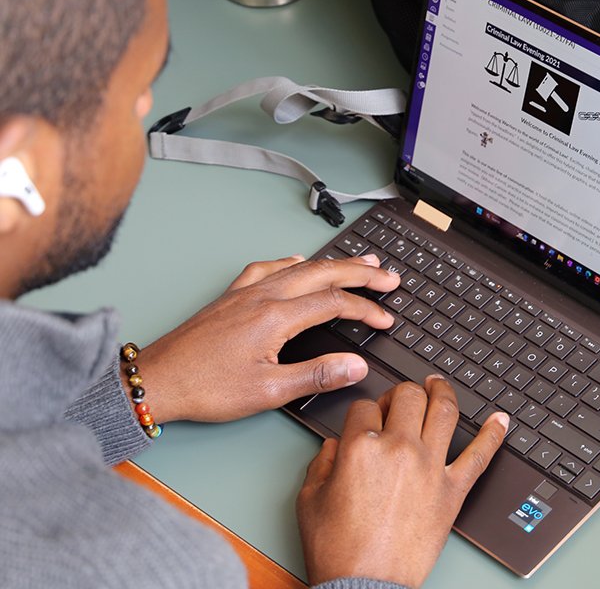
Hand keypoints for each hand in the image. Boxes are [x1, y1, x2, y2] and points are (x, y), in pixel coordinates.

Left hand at [135, 254, 400, 423]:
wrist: (156, 381)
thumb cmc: (205, 388)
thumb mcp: (267, 392)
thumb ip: (316, 375)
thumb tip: (356, 366)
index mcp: (275, 317)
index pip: (334, 302)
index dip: (365, 308)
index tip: (385, 318)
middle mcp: (262, 296)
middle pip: (323, 273)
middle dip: (360, 272)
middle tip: (388, 275)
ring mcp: (245, 293)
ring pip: (299, 267)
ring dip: (333, 262)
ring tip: (359, 261)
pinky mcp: (230, 298)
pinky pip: (268, 268)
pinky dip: (292, 263)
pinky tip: (297, 262)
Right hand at [296, 376, 508, 587]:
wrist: (366, 585)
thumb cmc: (339, 550)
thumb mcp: (309, 500)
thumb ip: (321, 462)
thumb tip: (334, 445)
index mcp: (360, 448)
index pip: (364, 406)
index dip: (364, 409)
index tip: (367, 418)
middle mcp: (398, 449)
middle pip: (407, 396)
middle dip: (400, 393)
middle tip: (398, 402)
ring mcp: (429, 467)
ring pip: (444, 410)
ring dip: (443, 391)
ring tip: (439, 385)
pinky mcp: (452, 490)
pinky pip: (480, 454)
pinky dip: (493, 434)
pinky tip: (500, 420)